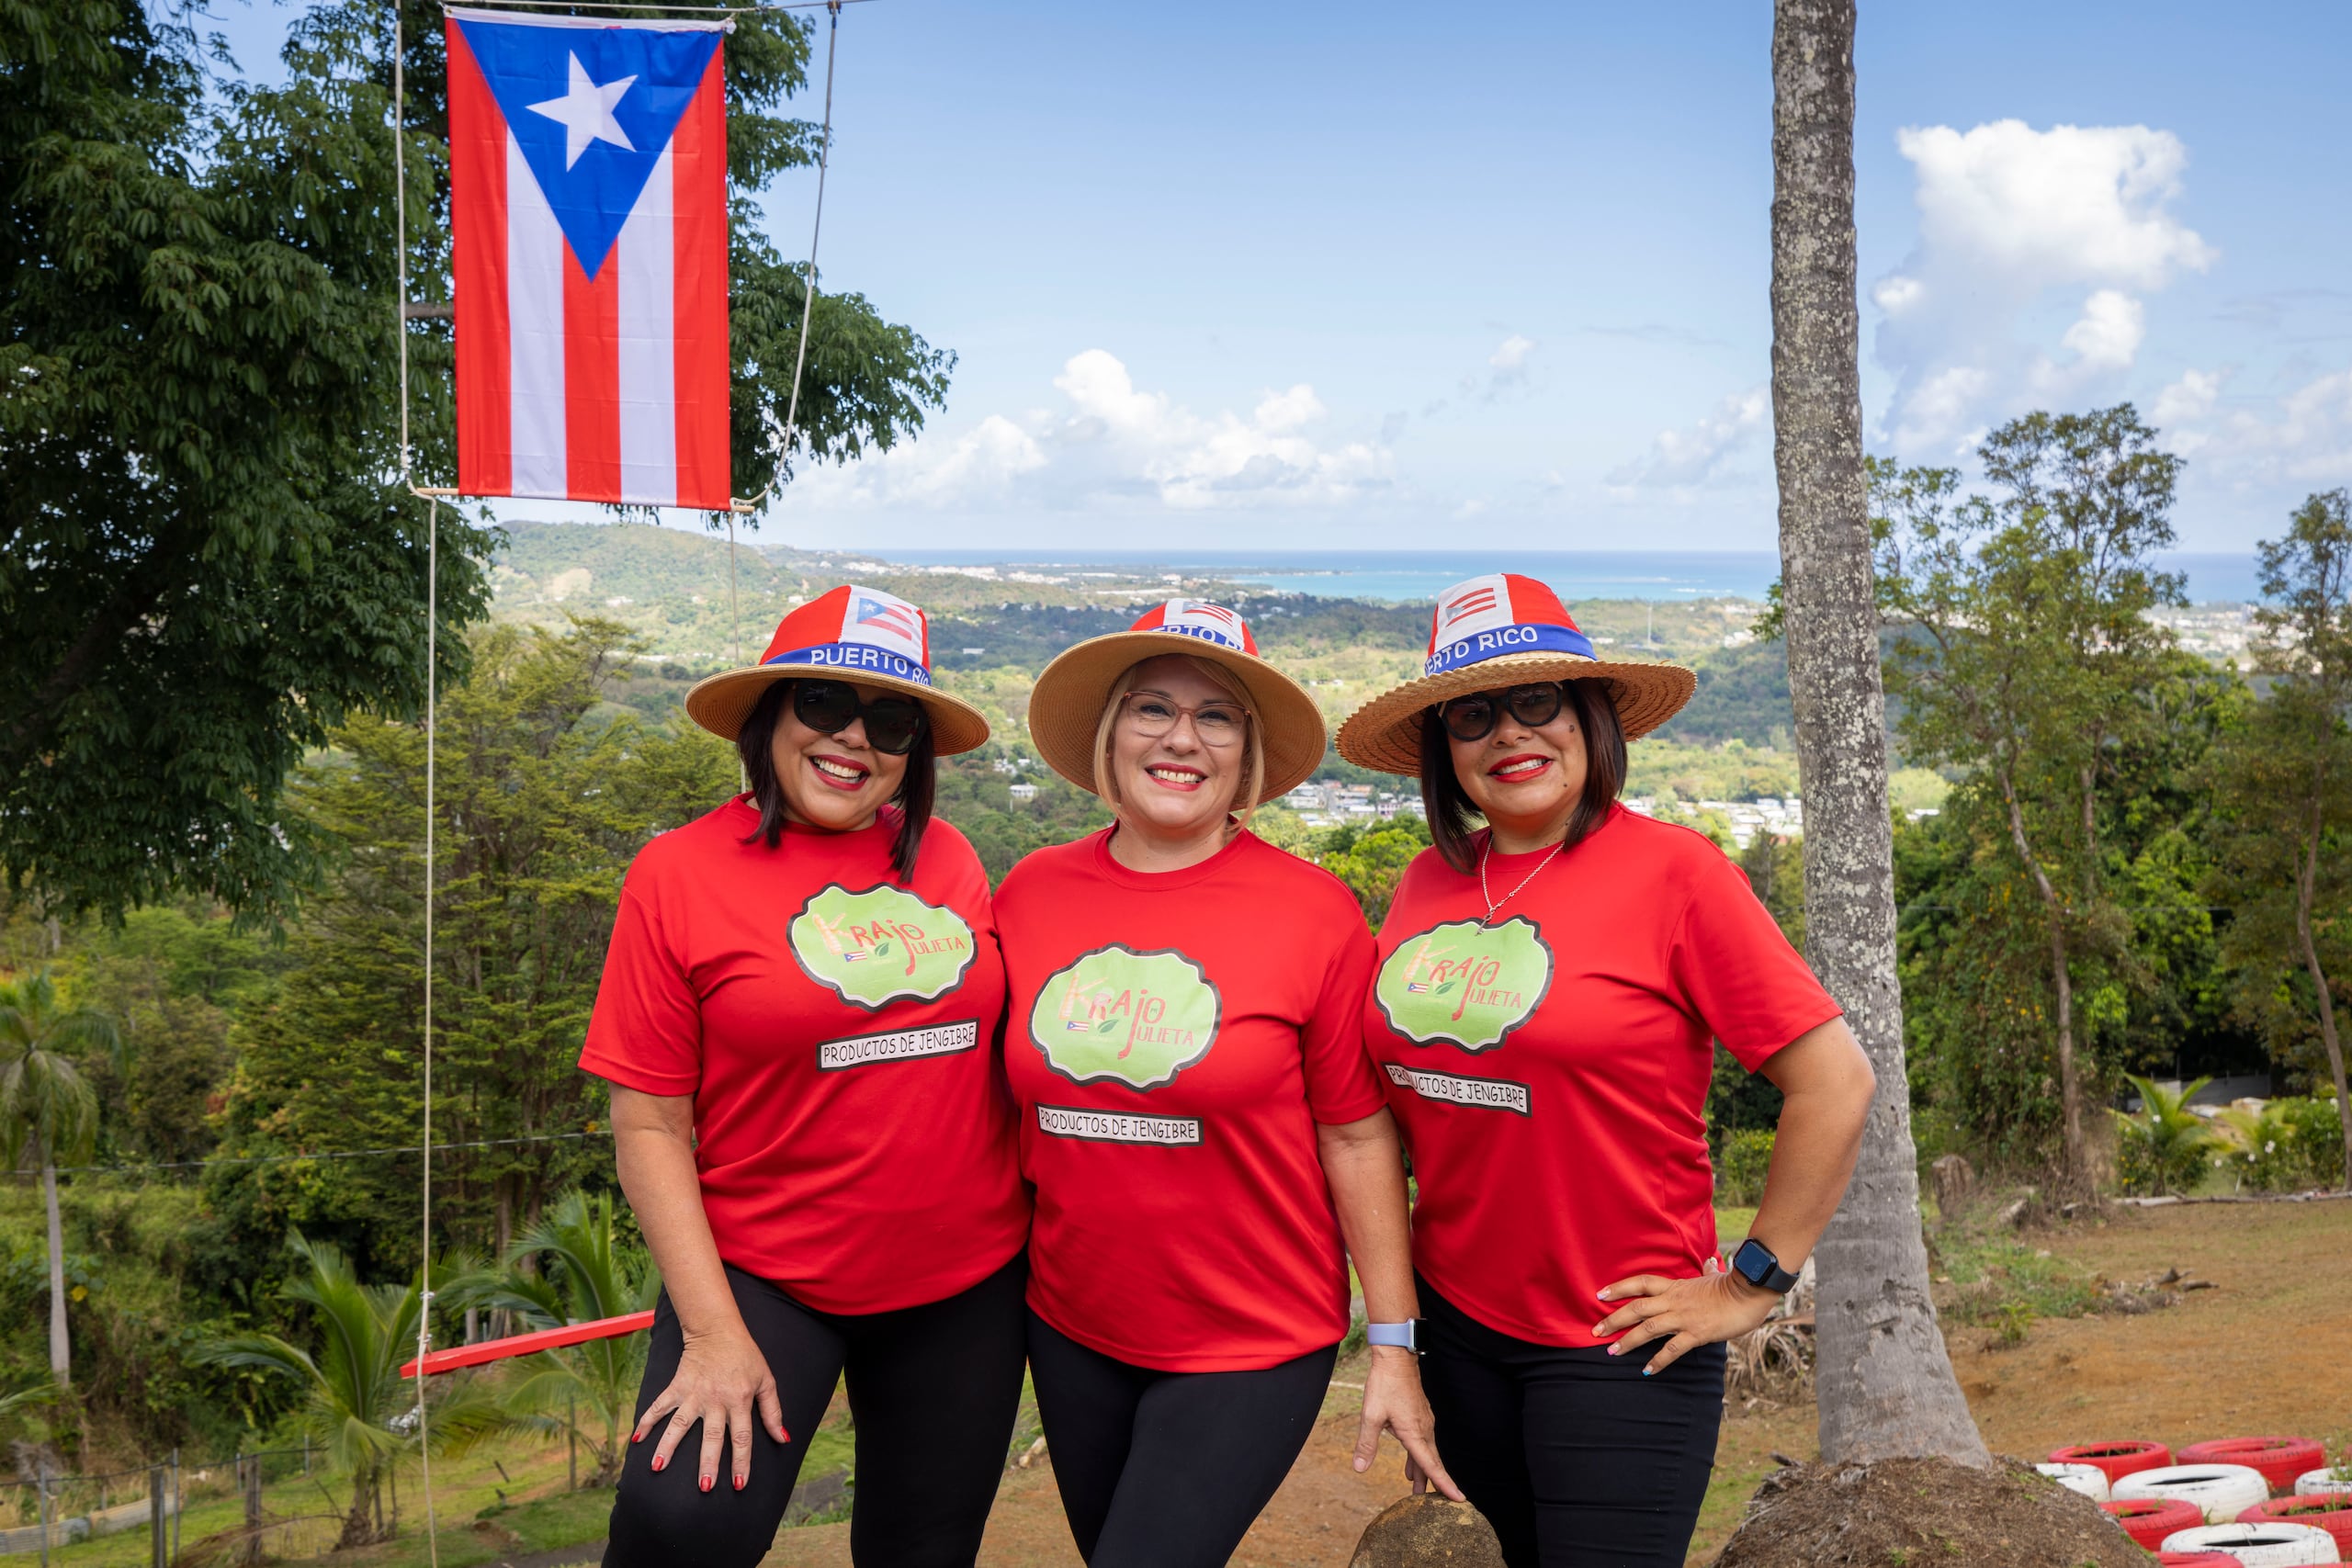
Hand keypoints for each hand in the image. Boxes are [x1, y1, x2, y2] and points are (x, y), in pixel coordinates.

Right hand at [632, 1323, 788, 1492]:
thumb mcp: (766, 1380)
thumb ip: (773, 1411)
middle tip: (704, 1486)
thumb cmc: (745, 1356)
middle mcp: (716, 1400)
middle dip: (708, 1462)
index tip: (738, 1485)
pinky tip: (637, 1439)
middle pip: (712, 1436)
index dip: (741, 1462)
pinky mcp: (677, 1386)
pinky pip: (660, 1406)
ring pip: (679, 1424)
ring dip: (667, 1446)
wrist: (717, 1330)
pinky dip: (647, 1421)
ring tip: (657, 1468)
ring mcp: (694, 1394)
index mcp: (740, 1400)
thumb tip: (782, 1438)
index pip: (742, 1437)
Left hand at [1352, 1345, 1462, 1501]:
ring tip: (1416, 1488)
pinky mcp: (1420, 1415)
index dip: (1445, 1484)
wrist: (1395, 1358)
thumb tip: (1359, 1469)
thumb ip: (1366, 1444)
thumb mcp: (1370, 1415)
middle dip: (1431, 1482)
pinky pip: (1422, 1440)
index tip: (1459, 1500)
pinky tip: (1410, 1463)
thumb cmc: (1384, 1385)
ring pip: (1426, 1451)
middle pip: (1430, 1462)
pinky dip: (1418, 1455)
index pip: (1431, 1465)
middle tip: (1430, 1504)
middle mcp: (1423, 1429)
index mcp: (1413, 1432)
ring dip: (1422, 1469)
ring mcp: (1424, 1421)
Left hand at [1592, 1255, 1778, 1374]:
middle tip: (1595, 1332)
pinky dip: (1658, 1360)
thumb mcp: (1714, 1275)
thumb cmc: (1735, 1284)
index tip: (1600, 1294)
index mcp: (1676, 1286)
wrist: (1751, 1291)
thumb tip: (1708, 1262)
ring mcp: (1684, 1317)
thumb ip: (1706, 1271)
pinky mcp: (1697, 1332)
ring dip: (1628, 1341)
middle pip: (1636, 1307)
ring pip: (1648, 1328)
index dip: (1619, 1288)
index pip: (1641, 1283)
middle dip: (1613, 1320)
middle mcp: (1674, 1301)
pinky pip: (1672, 1349)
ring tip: (1612, 1352)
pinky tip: (1647, 1370)